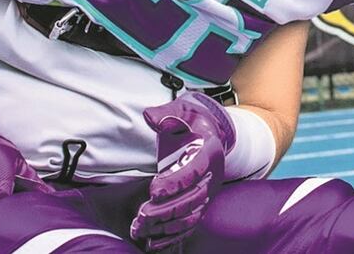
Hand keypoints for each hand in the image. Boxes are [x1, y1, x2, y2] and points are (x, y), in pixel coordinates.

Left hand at [131, 92, 233, 250]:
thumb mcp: (183, 111)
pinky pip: (189, 225)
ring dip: (167, 225)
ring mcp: (207, 192)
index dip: (176, 182)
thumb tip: (151, 116)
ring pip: (191, 215)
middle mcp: (212, 175)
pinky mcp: (200, 204)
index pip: (195, 170)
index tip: (154, 190)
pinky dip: (172, 236)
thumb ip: (167, 114)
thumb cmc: (194, 123)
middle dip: (167, 209)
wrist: (212, 134)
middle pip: (194, 198)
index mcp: (210, 152)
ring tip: (141, 228)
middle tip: (142, 215)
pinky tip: (152, 241)